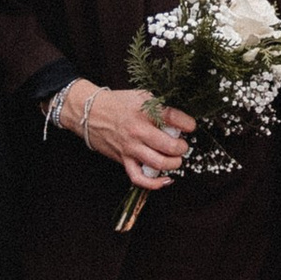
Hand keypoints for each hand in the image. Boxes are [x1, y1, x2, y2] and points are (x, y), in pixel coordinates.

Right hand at [55, 85, 194, 192]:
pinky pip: (139, 178)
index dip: (188, 124)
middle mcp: (138, 130)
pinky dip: (155, 183)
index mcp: (144, 110)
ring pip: (159, 163)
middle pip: (170, 145)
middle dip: (182, 147)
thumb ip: (160, 106)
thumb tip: (181, 119)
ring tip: (175, 158)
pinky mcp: (123, 160)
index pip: (174, 118)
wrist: (89, 112)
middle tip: (182, 145)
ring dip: (174, 163)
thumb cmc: (118, 103)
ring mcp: (130, 147)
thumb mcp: (141, 96)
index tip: (190, 126)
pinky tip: (166, 179)